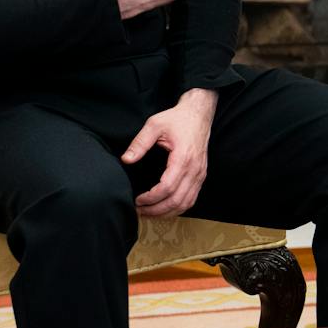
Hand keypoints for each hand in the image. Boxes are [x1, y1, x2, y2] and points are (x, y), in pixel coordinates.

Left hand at [123, 88, 216, 218]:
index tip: (137, 200)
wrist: (199, 114)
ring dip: (168, 212)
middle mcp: (194, 170)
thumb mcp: (154, 125)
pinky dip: (179, 207)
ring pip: (186, 203)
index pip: (167, 188)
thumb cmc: (178, 119)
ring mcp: (200, 174)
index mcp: (183, 158)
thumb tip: (126, 160)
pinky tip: (165, 208)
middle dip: (156, 210)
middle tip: (140, 211)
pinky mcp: (201, 175)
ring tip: (150, 212)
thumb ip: (140, 143)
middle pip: (177, 200)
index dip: (151, 198)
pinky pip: (192, 198)